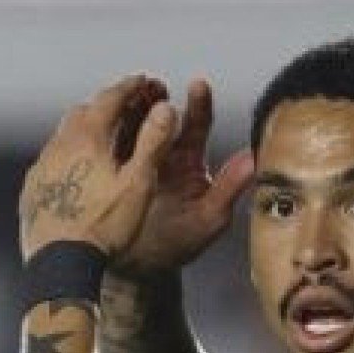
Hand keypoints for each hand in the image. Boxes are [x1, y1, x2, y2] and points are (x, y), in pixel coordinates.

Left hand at [19, 75, 180, 260]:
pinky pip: (50, 162)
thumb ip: (152, 143)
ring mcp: (41, 168)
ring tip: (102, 138)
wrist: (61, 264)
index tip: (145, 82)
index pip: (110, 99)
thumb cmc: (104, 227)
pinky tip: (77, 172)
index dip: (131, 88)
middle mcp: (58, 146)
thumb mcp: (138, 185)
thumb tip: (166, 108)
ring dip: (84, 130)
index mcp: (87, 138)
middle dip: (107, 105)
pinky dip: (67, 157)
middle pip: (83, 112)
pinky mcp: (32, 191)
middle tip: (126, 107)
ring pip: (63, 136)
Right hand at [112, 79, 255, 278]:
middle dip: (157, 98)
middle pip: (160, 116)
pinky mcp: (110, 169)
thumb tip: (253, 160)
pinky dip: (106, 129)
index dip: (198, 103)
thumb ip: (228, 188)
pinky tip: (100, 119)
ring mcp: (134, 160)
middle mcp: (163, 154)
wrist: (138, 268)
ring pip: (133, 124)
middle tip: (152, 86)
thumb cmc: (179, 245)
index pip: (197, 124)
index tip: (198, 84)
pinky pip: (109, 144)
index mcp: (189, 161)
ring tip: (126, 95)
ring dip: (129, 108)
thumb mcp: (208, 219)